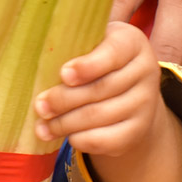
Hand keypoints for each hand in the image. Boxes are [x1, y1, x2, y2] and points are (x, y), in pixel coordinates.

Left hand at [33, 21, 160, 154]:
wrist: (129, 92)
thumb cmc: (97, 60)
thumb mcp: (90, 44)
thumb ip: (73, 48)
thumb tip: (35, 57)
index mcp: (131, 42)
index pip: (112, 53)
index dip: (87, 66)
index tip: (63, 74)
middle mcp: (146, 70)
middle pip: (101, 88)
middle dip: (65, 99)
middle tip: (40, 105)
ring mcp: (146, 102)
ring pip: (100, 116)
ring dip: (67, 123)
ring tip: (43, 126)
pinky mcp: (139, 130)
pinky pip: (108, 139)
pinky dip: (82, 139)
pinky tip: (65, 137)